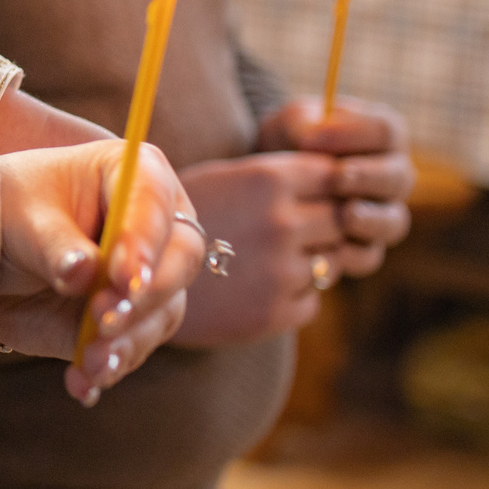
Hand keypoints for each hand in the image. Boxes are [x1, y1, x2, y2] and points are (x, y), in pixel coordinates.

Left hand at [0, 141, 199, 406]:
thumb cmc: (6, 211)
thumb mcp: (21, 218)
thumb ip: (55, 245)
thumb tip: (82, 272)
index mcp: (134, 174)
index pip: (155, 203)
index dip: (145, 241)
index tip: (126, 277)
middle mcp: (153, 227)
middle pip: (179, 262)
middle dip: (146, 296)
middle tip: (104, 320)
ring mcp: (146, 279)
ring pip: (162, 313)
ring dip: (129, 341)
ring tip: (92, 361)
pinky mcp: (128, 323)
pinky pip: (131, 349)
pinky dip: (107, 368)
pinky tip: (82, 383)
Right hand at [170, 152, 338, 344]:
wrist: (137, 275)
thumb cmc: (193, 218)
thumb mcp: (233, 178)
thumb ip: (288, 177)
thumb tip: (350, 181)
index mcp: (269, 178)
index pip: (337, 177)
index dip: (331, 187)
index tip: (312, 196)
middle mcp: (280, 222)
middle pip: (342, 221)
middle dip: (325, 227)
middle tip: (289, 232)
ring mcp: (281, 271)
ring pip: (331, 263)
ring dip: (310, 263)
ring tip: (267, 260)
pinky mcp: (276, 312)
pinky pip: (312, 300)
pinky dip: (293, 295)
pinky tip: (256, 288)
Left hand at [259, 96, 414, 255]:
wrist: (271, 182)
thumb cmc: (290, 141)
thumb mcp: (290, 123)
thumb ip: (301, 121)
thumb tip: (309, 135)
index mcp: (383, 137)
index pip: (387, 132)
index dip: (354, 134)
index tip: (312, 139)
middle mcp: (393, 176)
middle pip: (397, 178)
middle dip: (367, 177)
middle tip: (338, 177)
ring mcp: (384, 214)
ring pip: (392, 222)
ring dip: (371, 220)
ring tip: (345, 215)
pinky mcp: (365, 246)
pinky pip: (369, 255)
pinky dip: (352, 254)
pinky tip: (330, 247)